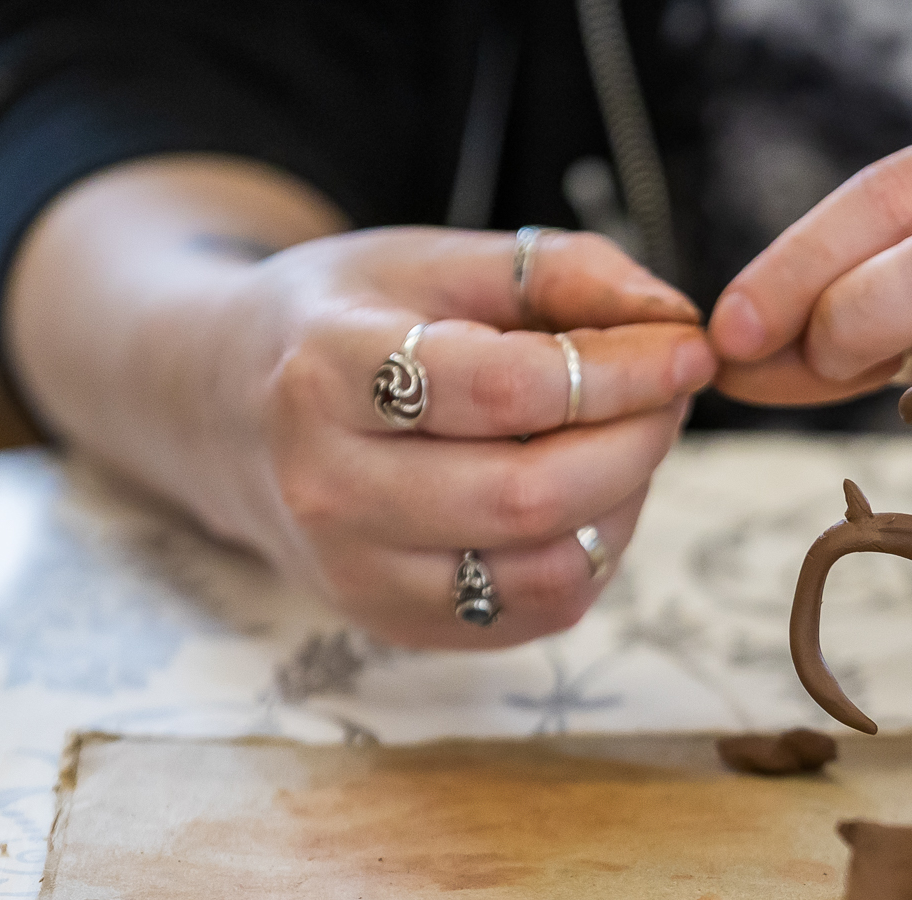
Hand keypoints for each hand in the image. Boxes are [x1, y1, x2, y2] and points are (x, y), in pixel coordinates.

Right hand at [7, 158, 718, 650]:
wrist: (222, 410)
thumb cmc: (350, 323)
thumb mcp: (434, 260)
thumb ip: (560, 271)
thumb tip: (675, 320)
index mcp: (326, 374)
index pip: (505, 390)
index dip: (621, 373)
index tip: (689, 346)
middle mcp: (327, 489)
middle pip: (530, 495)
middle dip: (637, 442)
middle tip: (674, 396)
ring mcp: (356, 574)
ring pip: (545, 570)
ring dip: (625, 504)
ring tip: (629, 440)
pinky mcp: (396, 626)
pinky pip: (537, 612)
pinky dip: (593, 554)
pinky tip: (588, 495)